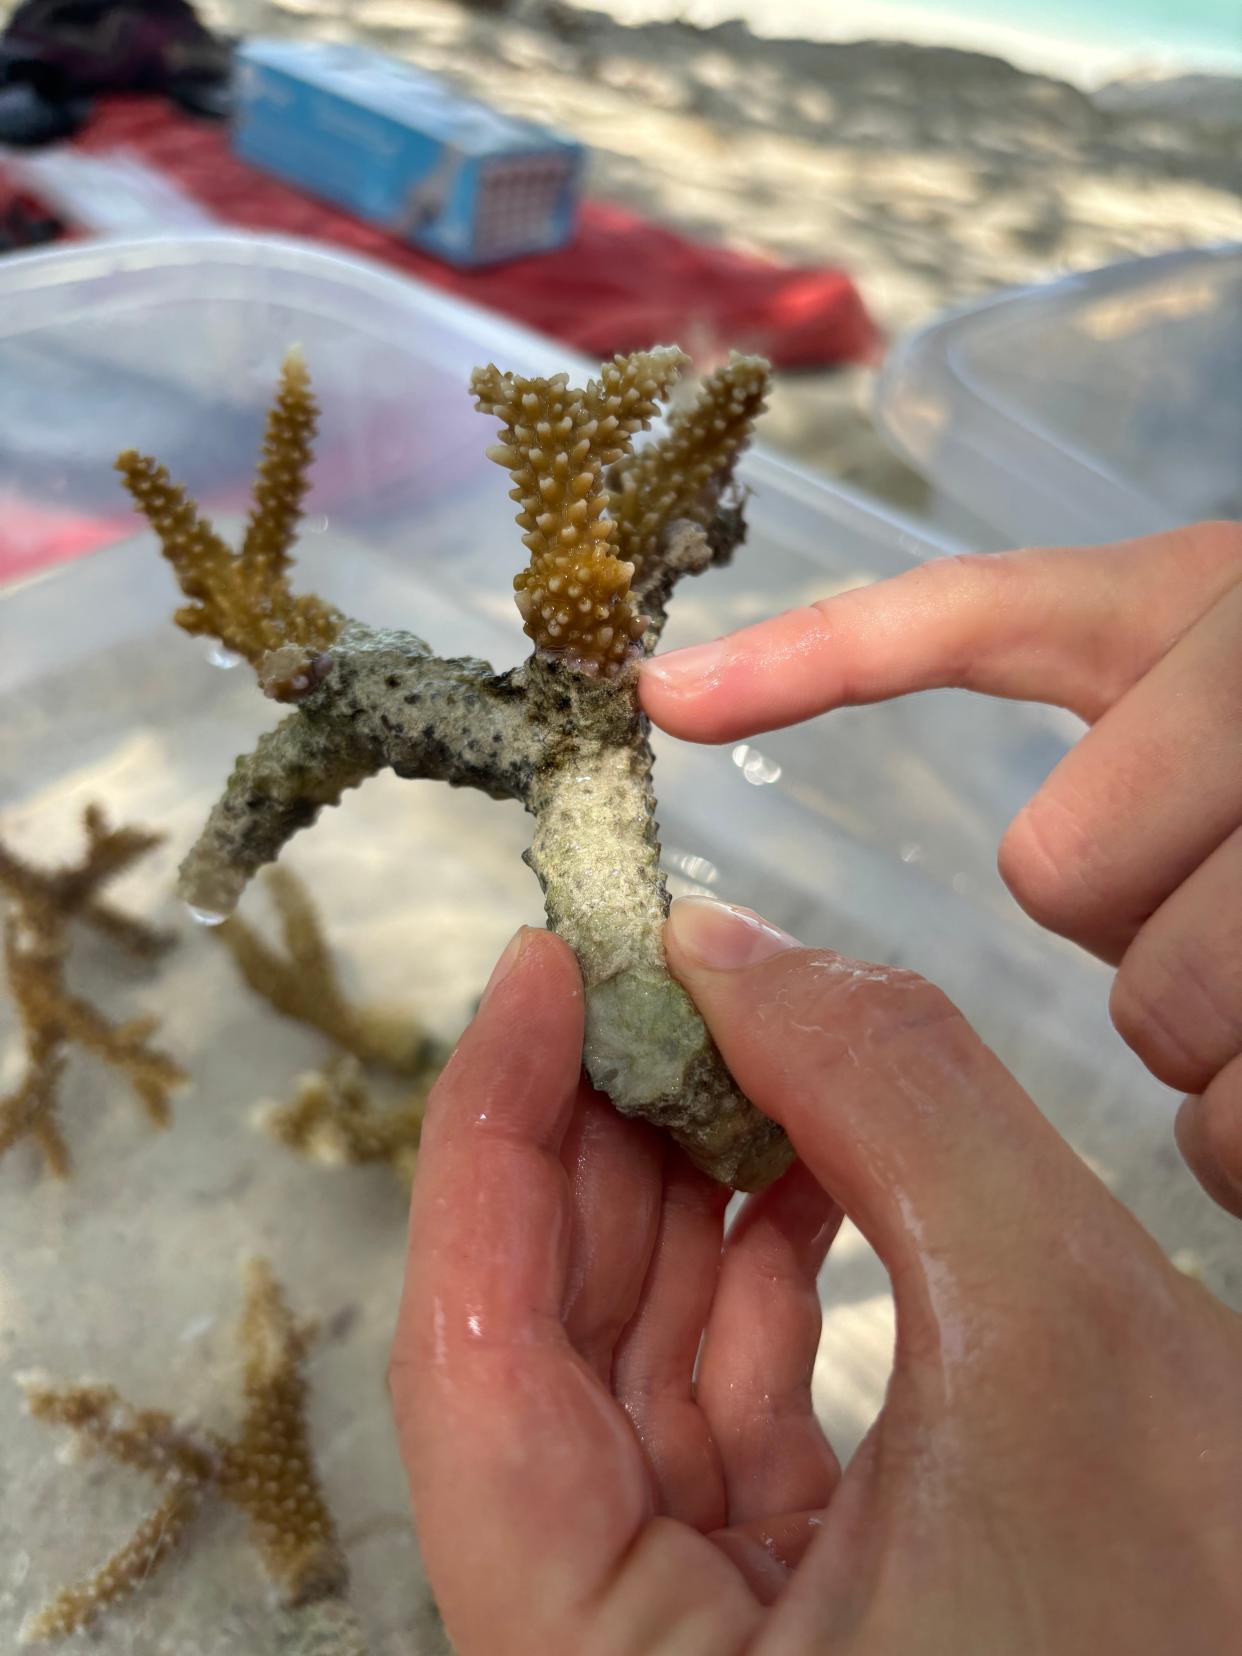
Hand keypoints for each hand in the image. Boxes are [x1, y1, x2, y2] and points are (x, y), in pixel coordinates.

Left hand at [391, 911, 1241, 1655]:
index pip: (468, 1370)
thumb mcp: (1060, 1325)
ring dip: (685, 1192)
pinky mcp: (785, 1618)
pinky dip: (759, 1271)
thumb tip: (727, 948)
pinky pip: (722, 1413)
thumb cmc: (1221, 1620)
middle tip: (642, 981)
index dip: (491, 1137)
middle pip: (543, 1357)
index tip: (544, 971)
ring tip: (733, 1044)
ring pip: (634, 1376)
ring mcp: (704, 1649)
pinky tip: (805, 1153)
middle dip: (599, 1142)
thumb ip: (886, 1101)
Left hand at [640, 522, 1241, 1215]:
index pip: (983, 612)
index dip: (814, 657)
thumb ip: (1103, 695)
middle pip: (1062, 871)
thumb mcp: (1228, 674)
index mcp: (1208, 598)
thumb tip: (716, 704)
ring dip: (1204, 1026)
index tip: (662, 695)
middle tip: (1225, 891)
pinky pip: (1239, 1124)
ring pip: (1168, 1004)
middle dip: (1122, 915)